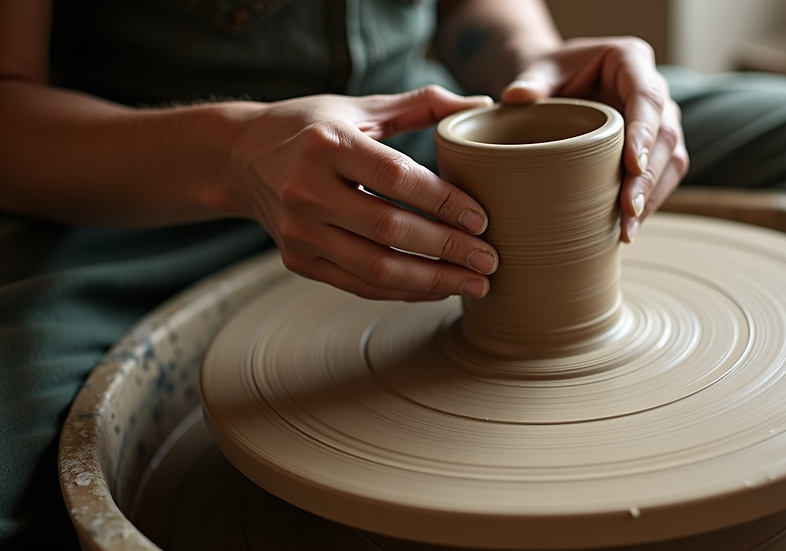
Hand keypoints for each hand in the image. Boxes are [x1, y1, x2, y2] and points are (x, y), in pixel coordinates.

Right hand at [224, 85, 497, 300]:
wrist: (240, 159)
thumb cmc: (312, 128)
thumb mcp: (361, 106)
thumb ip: (421, 104)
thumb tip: (482, 103)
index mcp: (328, 143)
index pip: (396, 178)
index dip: (443, 202)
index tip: (482, 219)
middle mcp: (307, 189)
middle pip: (389, 230)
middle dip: (447, 250)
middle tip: (491, 260)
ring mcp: (299, 231)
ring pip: (375, 268)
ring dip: (432, 282)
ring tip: (475, 284)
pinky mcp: (297, 260)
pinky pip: (358, 285)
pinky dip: (402, 292)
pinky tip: (437, 289)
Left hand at [499, 37, 688, 242]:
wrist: (556, 87)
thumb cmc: (549, 75)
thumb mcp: (538, 71)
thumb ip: (531, 81)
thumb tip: (514, 97)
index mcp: (630, 60)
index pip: (646, 97)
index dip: (644, 132)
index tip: (632, 165)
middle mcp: (654, 88)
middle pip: (665, 133)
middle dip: (649, 175)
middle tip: (628, 209)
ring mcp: (660, 120)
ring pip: (672, 158)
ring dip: (652, 195)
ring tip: (628, 230)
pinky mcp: (657, 148)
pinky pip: (664, 175)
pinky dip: (649, 202)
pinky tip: (629, 228)